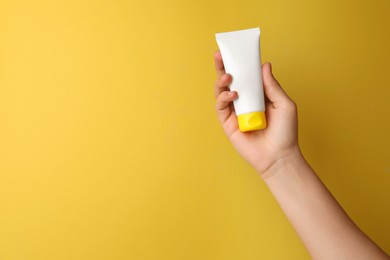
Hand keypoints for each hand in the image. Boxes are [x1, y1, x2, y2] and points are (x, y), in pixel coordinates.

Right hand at [214, 50, 299, 176]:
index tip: (235, 50)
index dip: (240, 64)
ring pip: (221, 92)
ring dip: (222, 81)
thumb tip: (265, 65)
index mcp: (258, 95)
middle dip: (223, 67)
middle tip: (219, 55)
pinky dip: (224, 98)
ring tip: (228, 76)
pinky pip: (221, 107)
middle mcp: (244, 102)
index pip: (246, 76)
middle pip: (230, 81)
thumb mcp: (284, 104)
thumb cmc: (285, 132)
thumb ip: (272, 86)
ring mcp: (235, 112)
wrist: (279, 156)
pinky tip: (233, 94)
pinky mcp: (228, 124)